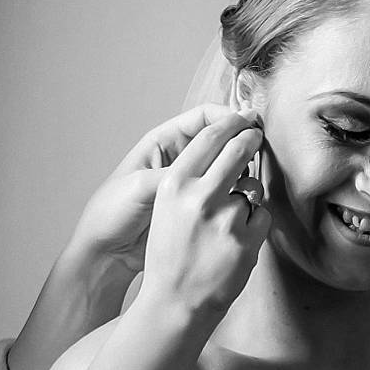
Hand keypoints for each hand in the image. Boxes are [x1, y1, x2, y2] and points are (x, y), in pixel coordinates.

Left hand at [64, 106, 253, 302]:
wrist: (108, 251)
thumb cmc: (112, 214)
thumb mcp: (141, 188)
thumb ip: (173, 175)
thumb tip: (206, 169)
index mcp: (162, 143)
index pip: (202, 119)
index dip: (228, 118)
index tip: (249, 124)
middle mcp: (178, 158)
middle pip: (218, 138)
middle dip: (240, 138)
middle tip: (261, 145)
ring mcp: (189, 183)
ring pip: (223, 165)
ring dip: (242, 166)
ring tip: (254, 174)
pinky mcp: (196, 207)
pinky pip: (222, 192)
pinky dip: (237, 192)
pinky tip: (246, 197)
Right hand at [139, 111, 271, 329]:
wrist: (174, 303)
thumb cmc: (170, 255)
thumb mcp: (167, 208)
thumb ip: (190, 177)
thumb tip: (224, 145)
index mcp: (175, 184)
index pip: (210, 137)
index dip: (232, 123)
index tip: (243, 120)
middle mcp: (199, 197)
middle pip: (238, 151)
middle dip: (251, 139)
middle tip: (257, 136)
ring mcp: (225, 220)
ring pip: (252, 188)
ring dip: (248, 198)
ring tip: (229, 222)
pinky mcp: (245, 242)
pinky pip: (262, 218)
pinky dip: (255, 226)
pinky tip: (237, 242)